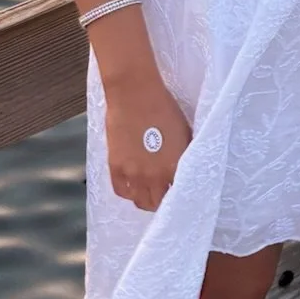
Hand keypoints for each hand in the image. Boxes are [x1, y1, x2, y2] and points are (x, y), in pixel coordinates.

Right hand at [106, 76, 192, 212]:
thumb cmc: (164, 107)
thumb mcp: (184, 133)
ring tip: (148, 193)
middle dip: (162, 202)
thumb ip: (184, 155)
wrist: (135, 94)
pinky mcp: (115, 166)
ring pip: (139, 201)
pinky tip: (132, 186)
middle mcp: (155, 176)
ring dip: (145, 200)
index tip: (178, 191)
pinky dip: (127, 192)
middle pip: (158, 203)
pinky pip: (121, 190)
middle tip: (163, 195)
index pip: (179, 193)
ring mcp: (133, 173)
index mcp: (175, 167)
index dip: (179, 193)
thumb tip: (183, 166)